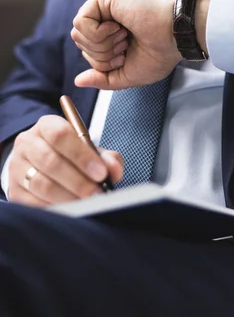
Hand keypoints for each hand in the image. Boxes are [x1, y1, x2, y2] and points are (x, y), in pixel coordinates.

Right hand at [8, 115, 123, 205]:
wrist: (40, 162)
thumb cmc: (69, 154)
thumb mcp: (88, 149)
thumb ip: (105, 156)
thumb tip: (114, 169)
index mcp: (46, 126)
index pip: (61, 135)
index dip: (82, 155)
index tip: (101, 173)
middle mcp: (27, 143)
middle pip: (50, 161)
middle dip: (78, 180)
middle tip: (98, 193)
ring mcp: (18, 168)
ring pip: (41, 184)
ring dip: (68, 196)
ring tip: (88, 203)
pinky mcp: (15, 191)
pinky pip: (33, 203)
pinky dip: (56, 208)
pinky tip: (72, 210)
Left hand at [71, 0, 182, 89]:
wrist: (173, 39)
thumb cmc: (158, 55)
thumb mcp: (126, 74)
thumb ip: (102, 79)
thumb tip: (78, 81)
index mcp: (110, 33)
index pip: (86, 51)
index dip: (102, 62)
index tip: (125, 55)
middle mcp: (105, 17)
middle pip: (79, 42)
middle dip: (101, 54)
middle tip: (125, 46)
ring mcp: (104, 5)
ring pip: (77, 33)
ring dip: (102, 44)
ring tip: (124, 37)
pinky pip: (81, 21)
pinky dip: (98, 33)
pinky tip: (119, 28)